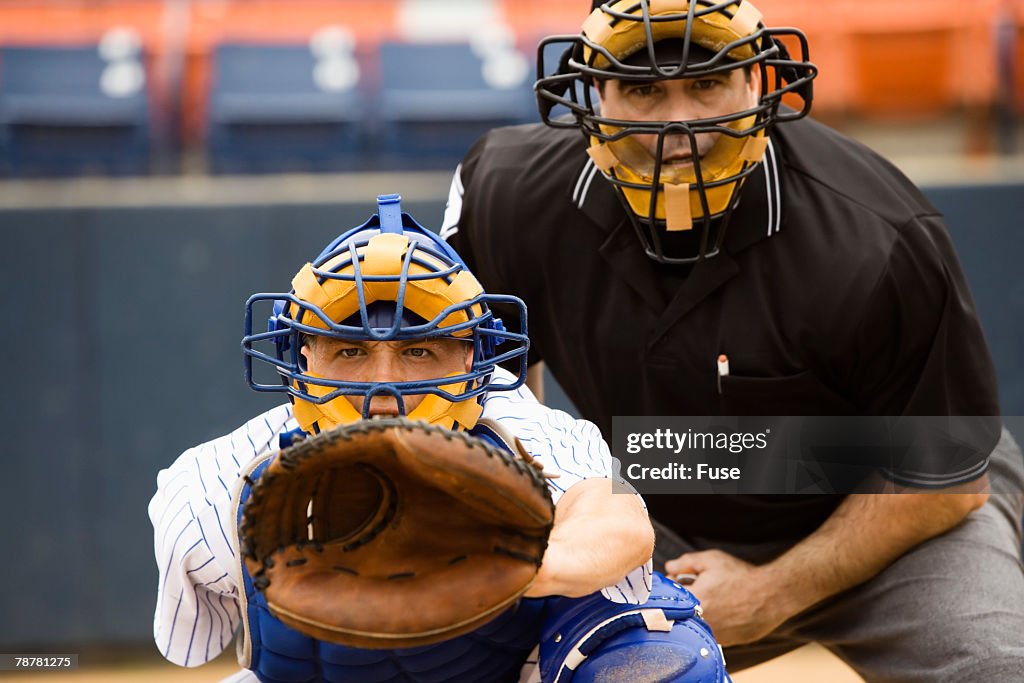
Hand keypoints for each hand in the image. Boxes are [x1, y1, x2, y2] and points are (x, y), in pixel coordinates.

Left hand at [664, 549, 792, 646]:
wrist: (772, 594)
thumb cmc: (741, 575)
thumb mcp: (711, 560)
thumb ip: (685, 563)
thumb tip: (669, 568)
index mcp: (693, 600)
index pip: (669, 594)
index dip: (675, 584)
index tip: (683, 579)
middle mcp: (701, 621)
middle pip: (681, 610)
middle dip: (686, 599)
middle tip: (702, 589)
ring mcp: (714, 634)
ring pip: (696, 623)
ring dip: (699, 612)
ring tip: (717, 600)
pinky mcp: (727, 642)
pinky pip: (711, 632)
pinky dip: (714, 622)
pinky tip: (726, 611)